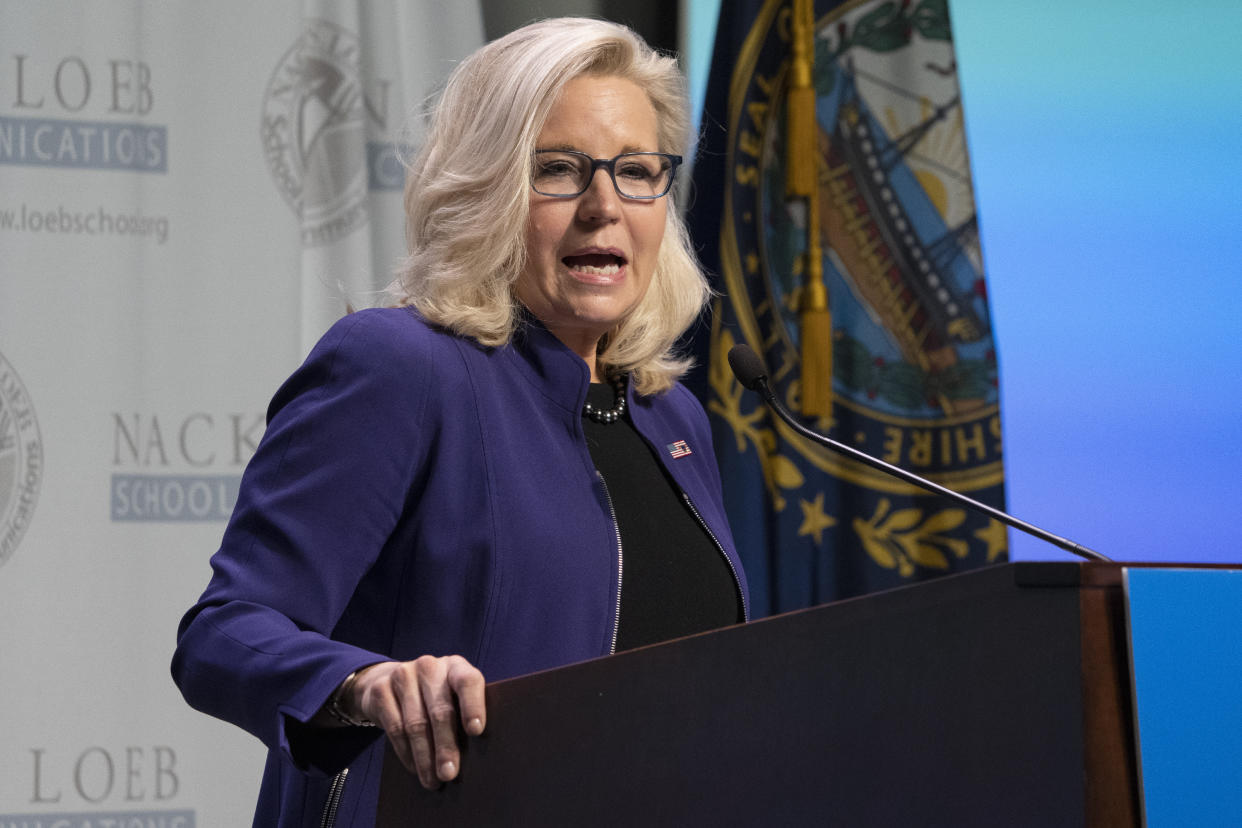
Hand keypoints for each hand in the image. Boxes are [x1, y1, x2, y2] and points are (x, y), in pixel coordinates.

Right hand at [345, 656, 485, 787]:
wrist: (389, 680)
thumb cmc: (434, 694)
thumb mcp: (452, 694)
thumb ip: (463, 712)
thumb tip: (477, 753)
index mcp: (455, 666)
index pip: (468, 681)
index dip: (473, 706)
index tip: (476, 732)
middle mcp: (429, 667)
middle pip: (440, 710)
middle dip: (445, 746)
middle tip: (449, 774)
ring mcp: (403, 675)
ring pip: (416, 723)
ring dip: (425, 757)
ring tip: (432, 780)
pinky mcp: (381, 690)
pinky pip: (395, 728)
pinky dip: (406, 753)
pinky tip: (414, 768)